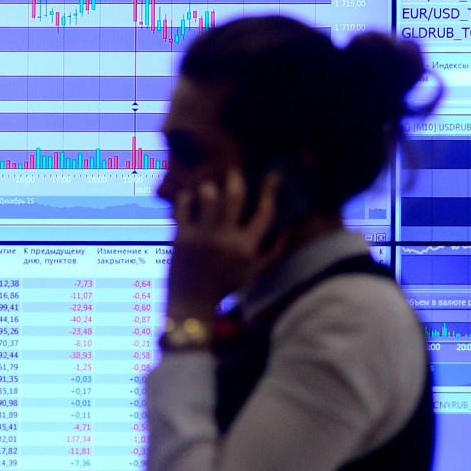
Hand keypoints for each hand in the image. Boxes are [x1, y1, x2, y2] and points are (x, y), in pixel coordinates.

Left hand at [165, 169, 282, 321]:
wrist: (191, 301)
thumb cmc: (225, 286)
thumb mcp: (254, 272)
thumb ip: (273, 252)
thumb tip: (288, 230)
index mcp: (246, 247)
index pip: (264, 213)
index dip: (270, 191)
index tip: (272, 175)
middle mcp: (226, 239)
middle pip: (235, 196)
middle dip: (235, 177)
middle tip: (233, 169)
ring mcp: (202, 236)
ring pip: (208, 196)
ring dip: (210, 186)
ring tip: (210, 185)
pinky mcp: (182, 237)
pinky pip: (183, 207)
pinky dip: (186, 197)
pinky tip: (189, 197)